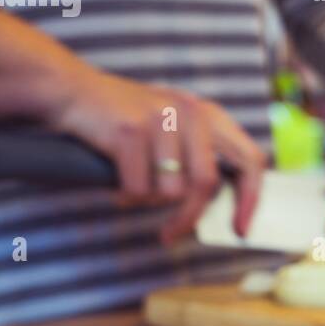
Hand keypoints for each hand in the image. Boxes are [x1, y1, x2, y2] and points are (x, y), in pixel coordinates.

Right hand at [49, 69, 265, 244]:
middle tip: (170, 234)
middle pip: (206, 184)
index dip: (251, 199)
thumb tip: (217, 205)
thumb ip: (197, 156)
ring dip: (148, 198)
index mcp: (208, 115)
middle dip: (189, 217)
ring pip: (170, 191)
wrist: (72, 90)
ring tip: (131, 183)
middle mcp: (191, 113)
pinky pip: (139, 188)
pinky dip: (125, 194)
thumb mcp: (172, 127)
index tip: (240, 229)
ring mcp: (162, 120)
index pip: (250, 160)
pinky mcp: (132, 131)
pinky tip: (115, 182)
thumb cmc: (123, 120)